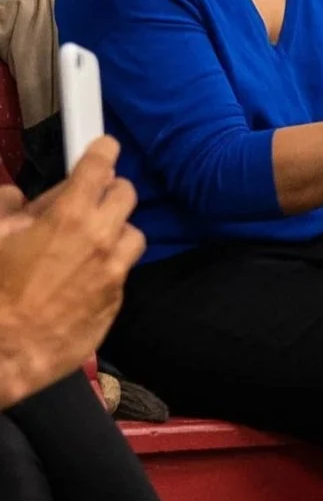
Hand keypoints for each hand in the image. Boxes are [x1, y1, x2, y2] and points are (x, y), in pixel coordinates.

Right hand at [0, 139, 145, 406]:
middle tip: (85, 197)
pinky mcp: (115, 301)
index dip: (101, 151)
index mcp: (69, 217)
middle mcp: (100, 240)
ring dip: (113, 230)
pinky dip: (106, 265)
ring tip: (82, 240)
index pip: (99, 166)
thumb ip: (6, 206)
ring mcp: (112, 272)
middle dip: (108, 190)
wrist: (3, 353)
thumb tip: (18, 198)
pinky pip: (121, 270)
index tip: (103, 147)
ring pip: (132, 234)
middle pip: (125, 194)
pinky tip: (79, 275)